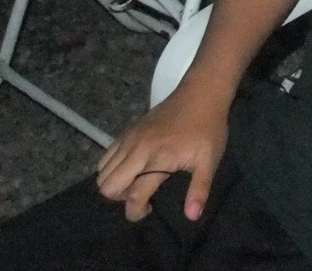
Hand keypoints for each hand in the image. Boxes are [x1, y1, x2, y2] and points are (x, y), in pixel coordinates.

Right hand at [95, 84, 228, 222]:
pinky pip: (105, 156)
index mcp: (157, 159)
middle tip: (142, 194)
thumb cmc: (207, 128)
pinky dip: (111, 168)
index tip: (148, 211)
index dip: (136, 212)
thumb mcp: (210, 160)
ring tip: (136, 181)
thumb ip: (199, 190)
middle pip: (107, 186)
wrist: (201, 94)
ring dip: (114, 183)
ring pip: (102, 172)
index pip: (133, 196)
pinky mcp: (126, 131)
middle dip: (120, 198)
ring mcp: (128, 138)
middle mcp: (137, 150)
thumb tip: (192, 217)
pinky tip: (132, 166)